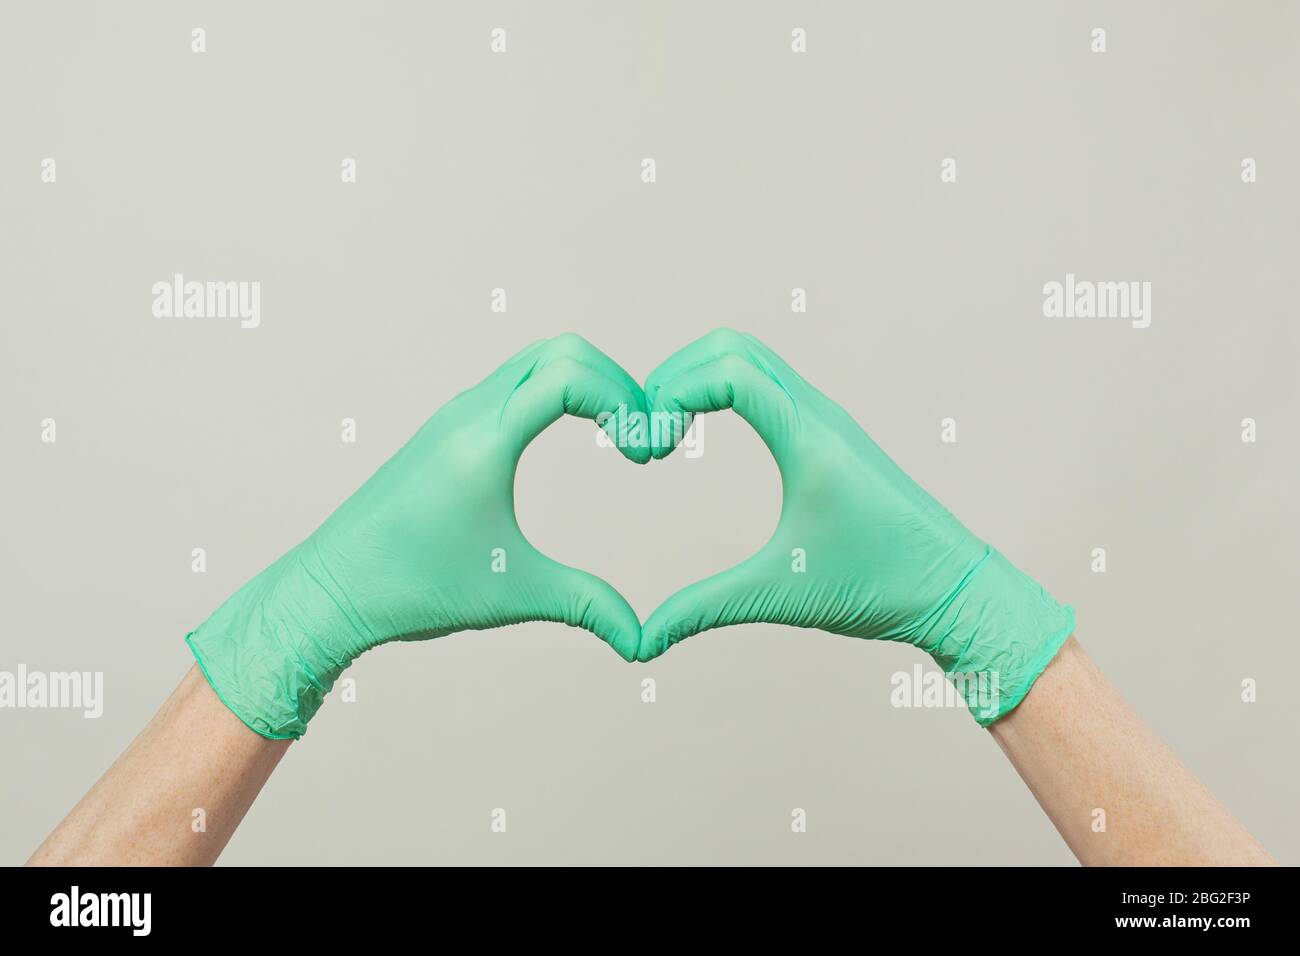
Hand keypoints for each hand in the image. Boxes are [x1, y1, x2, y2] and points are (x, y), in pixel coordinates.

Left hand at [187, 334, 648, 738]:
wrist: (331, 589)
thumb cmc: (411, 587)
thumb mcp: (512, 596)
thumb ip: (587, 607)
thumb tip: (642, 643)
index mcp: (485, 441)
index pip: (568, 376)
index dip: (623, 401)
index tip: (642, 453)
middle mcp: (470, 413)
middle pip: (561, 350)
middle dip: (616, 383)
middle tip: (641, 437)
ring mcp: (456, 415)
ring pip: (536, 359)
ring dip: (587, 382)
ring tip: (617, 435)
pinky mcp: (449, 429)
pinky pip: (514, 381)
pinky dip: (557, 390)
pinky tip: (574, 434)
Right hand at [638, 328, 1073, 724]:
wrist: (955, 591)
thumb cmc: (883, 585)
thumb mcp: (779, 595)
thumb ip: (703, 610)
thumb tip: (643, 641)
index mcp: (807, 440)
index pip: (729, 373)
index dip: (673, 392)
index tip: (652, 443)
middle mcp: (818, 415)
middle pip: (732, 347)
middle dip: (675, 375)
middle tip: (648, 428)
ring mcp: (826, 420)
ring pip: (752, 359)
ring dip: (699, 378)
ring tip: (669, 431)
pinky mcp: (830, 435)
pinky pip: (769, 384)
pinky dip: (725, 390)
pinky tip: (706, 433)